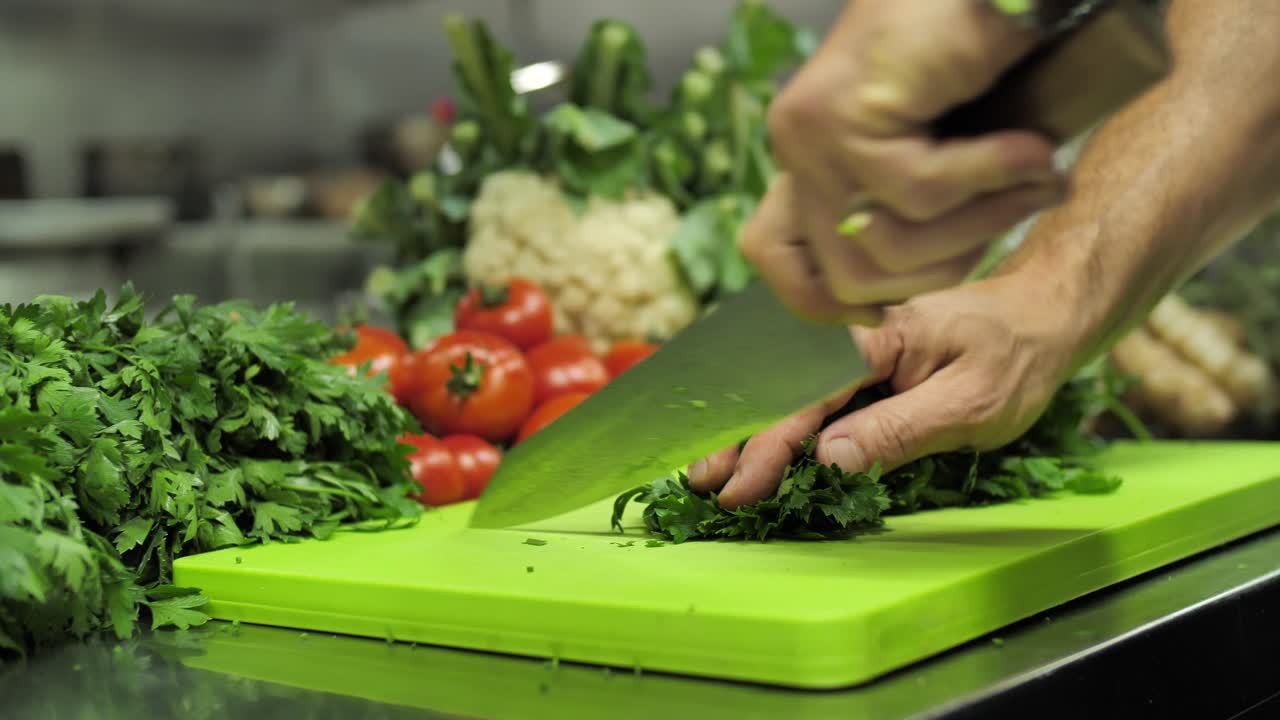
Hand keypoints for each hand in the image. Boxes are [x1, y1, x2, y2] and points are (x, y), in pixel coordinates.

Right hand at [686, 275, 1086, 508]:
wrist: (1043, 312)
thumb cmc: (1016, 357)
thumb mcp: (972, 403)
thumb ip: (901, 429)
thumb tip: (829, 458)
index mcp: (871, 339)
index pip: (804, 400)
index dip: (767, 450)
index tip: (739, 491)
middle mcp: (850, 338)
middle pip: (780, 392)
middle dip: (736, 438)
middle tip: (700, 481)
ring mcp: (854, 349)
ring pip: (788, 391)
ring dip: (747, 430)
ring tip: (710, 467)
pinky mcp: (863, 363)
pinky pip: (809, 391)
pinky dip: (776, 418)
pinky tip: (754, 442)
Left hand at [748, 0, 1065, 322]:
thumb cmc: (979, 48)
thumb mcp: (946, 152)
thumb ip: (921, 210)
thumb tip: (901, 300)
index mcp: (811, 160)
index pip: (777, 259)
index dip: (827, 302)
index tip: (892, 305)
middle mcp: (798, 147)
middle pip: (848, 277)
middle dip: (946, 265)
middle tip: (1015, 213)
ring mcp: (810, 133)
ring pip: (885, 244)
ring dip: (980, 222)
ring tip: (1036, 175)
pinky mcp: (838, 113)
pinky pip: (917, 189)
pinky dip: (989, 175)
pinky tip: (1032, 150)